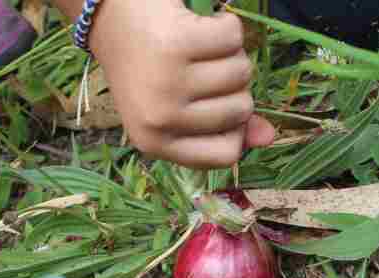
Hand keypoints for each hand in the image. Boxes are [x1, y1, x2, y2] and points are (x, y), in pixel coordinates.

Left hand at [89, 0, 274, 167]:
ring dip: (230, 54)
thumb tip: (269, 136)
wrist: (109, 19)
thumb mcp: (177, 108)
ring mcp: (167, 82)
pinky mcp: (176, 43)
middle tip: (203, 69)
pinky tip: (202, 25)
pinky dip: (225, 25)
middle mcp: (160, 119)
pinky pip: (233, 38)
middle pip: (239, 111)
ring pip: (240, 72)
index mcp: (155, 143)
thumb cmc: (149, 68)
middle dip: (234, 86)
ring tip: (201, 47)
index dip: (235, 130)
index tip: (221, 107)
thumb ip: (224, 127)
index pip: (225, 156)